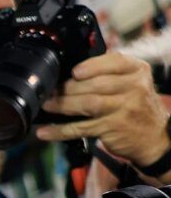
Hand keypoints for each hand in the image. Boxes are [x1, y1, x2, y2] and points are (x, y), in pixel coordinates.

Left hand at [36, 52, 170, 168]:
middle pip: (96, 84)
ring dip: (63, 105)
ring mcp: (124, 108)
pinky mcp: (112, 128)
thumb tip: (73, 71)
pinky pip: (81, 128)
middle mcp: (134, 87)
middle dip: (69, 87)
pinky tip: (45, 132)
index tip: (74, 71)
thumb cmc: (136, 104)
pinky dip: (60, 130)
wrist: (153, 135)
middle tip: (51, 91)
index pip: (115, 61)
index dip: (91, 66)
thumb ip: (111, 72)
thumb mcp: (133, 82)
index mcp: (137, 71)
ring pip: (88, 104)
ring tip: (47, 105)